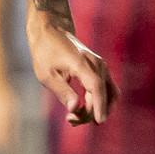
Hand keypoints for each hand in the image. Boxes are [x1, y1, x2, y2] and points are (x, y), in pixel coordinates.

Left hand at [25, 9, 115, 126]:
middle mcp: (97, 64)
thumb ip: (62, 92)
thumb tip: (74, 109)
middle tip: (70, 120)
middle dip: (90, 112)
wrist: (52, 31)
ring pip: (109, 94)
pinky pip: (107, 89)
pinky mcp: (101, 69)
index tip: (99, 122)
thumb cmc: (45, 52)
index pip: (96, 88)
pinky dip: (100, 101)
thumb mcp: (46, 74)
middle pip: (102, 94)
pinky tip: (85, 109)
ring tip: (77, 117)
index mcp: (82, 64)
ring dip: (97, 109)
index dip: (99, 106)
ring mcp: (101, 66)